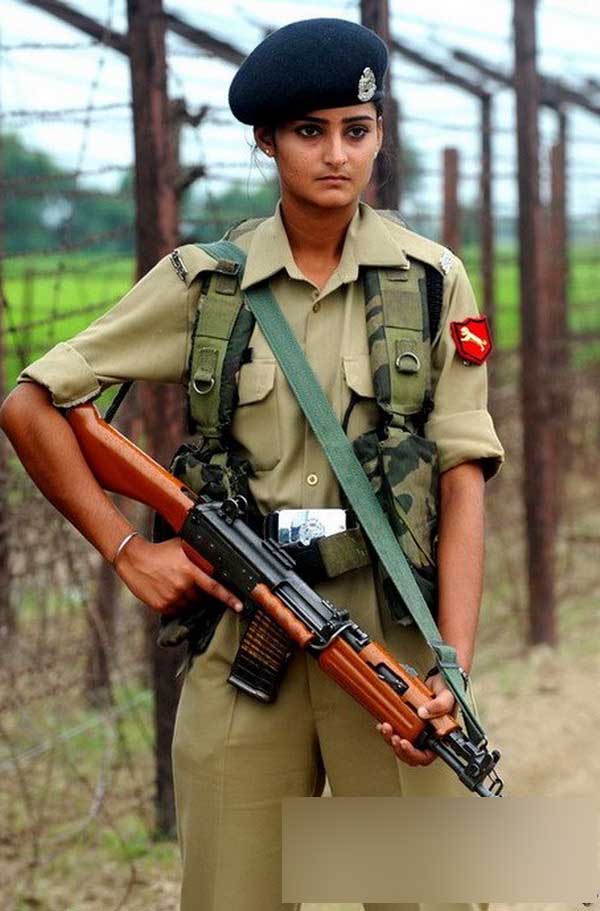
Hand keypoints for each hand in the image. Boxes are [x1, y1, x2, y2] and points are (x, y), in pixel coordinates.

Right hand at [114, 534, 243, 615]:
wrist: (135, 559)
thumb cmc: (160, 551)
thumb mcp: (182, 546)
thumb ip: (199, 553)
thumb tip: (217, 556)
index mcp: (189, 570)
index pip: (214, 587)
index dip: (229, 598)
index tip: (240, 606)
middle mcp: (182, 585)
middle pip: (202, 597)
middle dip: (200, 591)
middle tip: (189, 580)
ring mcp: (172, 597)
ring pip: (191, 605)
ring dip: (189, 598)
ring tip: (177, 584)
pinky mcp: (162, 606)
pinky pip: (178, 610)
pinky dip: (178, 603)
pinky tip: (170, 590)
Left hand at [375, 672, 456, 766]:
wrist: (439, 677)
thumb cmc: (448, 689)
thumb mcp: (448, 696)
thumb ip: (440, 705)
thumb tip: (424, 712)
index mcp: (439, 737)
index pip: (426, 755)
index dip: (414, 754)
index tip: (405, 744)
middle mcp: (427, 736)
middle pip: (410, 753)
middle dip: (399, 748)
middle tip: (394, 737)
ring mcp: (416, 730)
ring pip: (400, 744)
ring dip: (391, 739)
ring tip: (386, 728)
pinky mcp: (408, 722)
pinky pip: (396, 731)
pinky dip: (388, 731)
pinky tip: (384, 724)